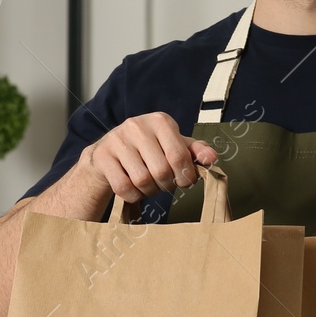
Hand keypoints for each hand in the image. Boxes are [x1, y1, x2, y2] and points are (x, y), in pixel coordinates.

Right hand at [83, 112, 218, 201]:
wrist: (109, 153)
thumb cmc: (149, 150)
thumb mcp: (174, 146)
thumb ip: (195, 152)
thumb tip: (212, 158)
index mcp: (160, 121)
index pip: (179, 155)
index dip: (185, 176)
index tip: (184, 181)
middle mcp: (137, 126)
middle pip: (161, 171)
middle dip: (167, 185)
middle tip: (164, 184)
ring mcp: (117, 140)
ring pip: (142, 180)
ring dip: (150, 191)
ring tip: (150, 185)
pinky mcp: (103, 157)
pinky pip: (124, 188)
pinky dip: (133, 196)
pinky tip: (135, 188)